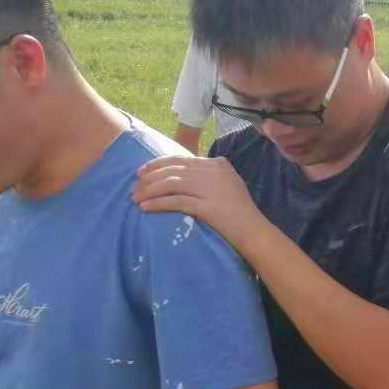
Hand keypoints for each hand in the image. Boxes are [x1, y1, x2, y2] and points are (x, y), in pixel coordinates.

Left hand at [133, 155, 268, 251]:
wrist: (253, 229)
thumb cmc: (240, 211)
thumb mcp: (229, 184)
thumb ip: (210, 175)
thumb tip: (183, 174)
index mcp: (217, 164)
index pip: (181, 159)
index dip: (158, 164)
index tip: (142, 171)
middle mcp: (212, 172)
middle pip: (173, 170)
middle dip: (149, 177)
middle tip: (134, 186)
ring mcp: (209, 188)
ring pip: (171, 184)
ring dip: (149, 190)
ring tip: (136, 198)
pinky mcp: (206, 206)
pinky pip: (175, 201)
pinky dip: (157, 203)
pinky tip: (146, 207)